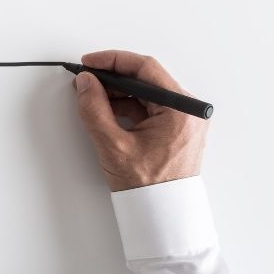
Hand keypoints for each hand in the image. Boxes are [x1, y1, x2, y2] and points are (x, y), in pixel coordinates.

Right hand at [73, 50, 207, 191]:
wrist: (161, 212)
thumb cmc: (146, 184)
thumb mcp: (113, 144)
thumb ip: (94, 108)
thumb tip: (85, 83)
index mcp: (181, 109)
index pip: (145, 68)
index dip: (113, 61)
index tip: (90, 62)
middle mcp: (188, 110)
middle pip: (146, 79)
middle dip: (112, 77)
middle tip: (86, 79)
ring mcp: (183, 119)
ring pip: (146, 93)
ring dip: (118, 92)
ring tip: (92, 97)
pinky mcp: (176, 128)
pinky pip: (150, 107)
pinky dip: (127, 106)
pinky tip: (107, 111)